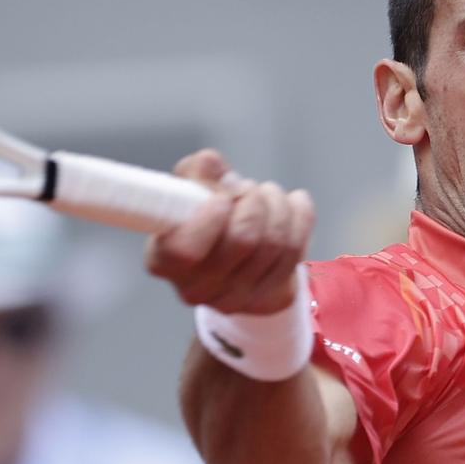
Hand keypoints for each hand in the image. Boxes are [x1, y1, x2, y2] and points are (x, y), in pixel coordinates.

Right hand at [146, 149, 315, 314]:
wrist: (233, 257)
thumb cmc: (203, 218)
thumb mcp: (190, 190)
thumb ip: (196, 172)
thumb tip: (212, 164)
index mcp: (165, 262)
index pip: (185, 251)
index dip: (209, 219)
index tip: (222, 198)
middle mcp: (198, 289)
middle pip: (243, 240)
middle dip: (252, 201)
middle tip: (247, 188)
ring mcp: (236, 299)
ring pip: (274, 242)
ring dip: (275, 204)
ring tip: (266, 194)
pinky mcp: (270, 297)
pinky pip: (296, 248)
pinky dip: (299, 216)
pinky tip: (291, 204)